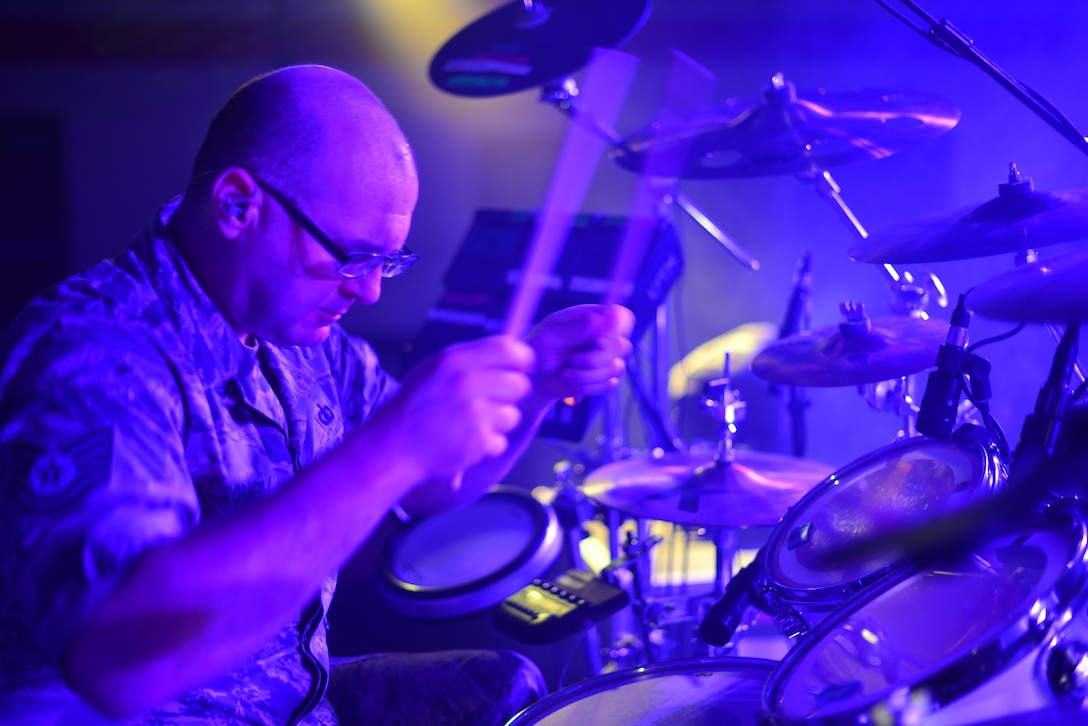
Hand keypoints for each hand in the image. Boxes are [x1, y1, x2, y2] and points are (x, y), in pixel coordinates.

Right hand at [362, 335, 534, 482]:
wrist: (393, 446)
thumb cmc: (414, 408)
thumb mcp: (435, 369)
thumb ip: (471, 359)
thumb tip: (512, 352)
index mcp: (456, 360)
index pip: (511, 350)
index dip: (522, 361)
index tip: (520, 369)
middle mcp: (467, 382)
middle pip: (519, 384)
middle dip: (509, 396)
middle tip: (487, 403)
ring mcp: (474, 413)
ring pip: (513, 415)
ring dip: (497, 423)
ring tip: (470, 425)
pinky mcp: (478, 441)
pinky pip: (501, 441)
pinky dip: (487, 446)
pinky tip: (465, 442)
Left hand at [524, 304, 634, 402]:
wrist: (534, 380)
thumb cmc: (538, 351)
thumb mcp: (550, 337)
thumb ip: (575, 329)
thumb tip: (597, 319)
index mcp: (591, 318)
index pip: (620, 316)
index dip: (616, 328)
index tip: (597, 340)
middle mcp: (603, 336)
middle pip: (622, 346)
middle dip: (595, 359)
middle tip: (571, 360)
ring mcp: (606, 358)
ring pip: (616, 368)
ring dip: (586, 376)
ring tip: (566, 373)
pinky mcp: (604, 378)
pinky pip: (610, 385)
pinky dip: (589, 387)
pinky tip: (573, 383)